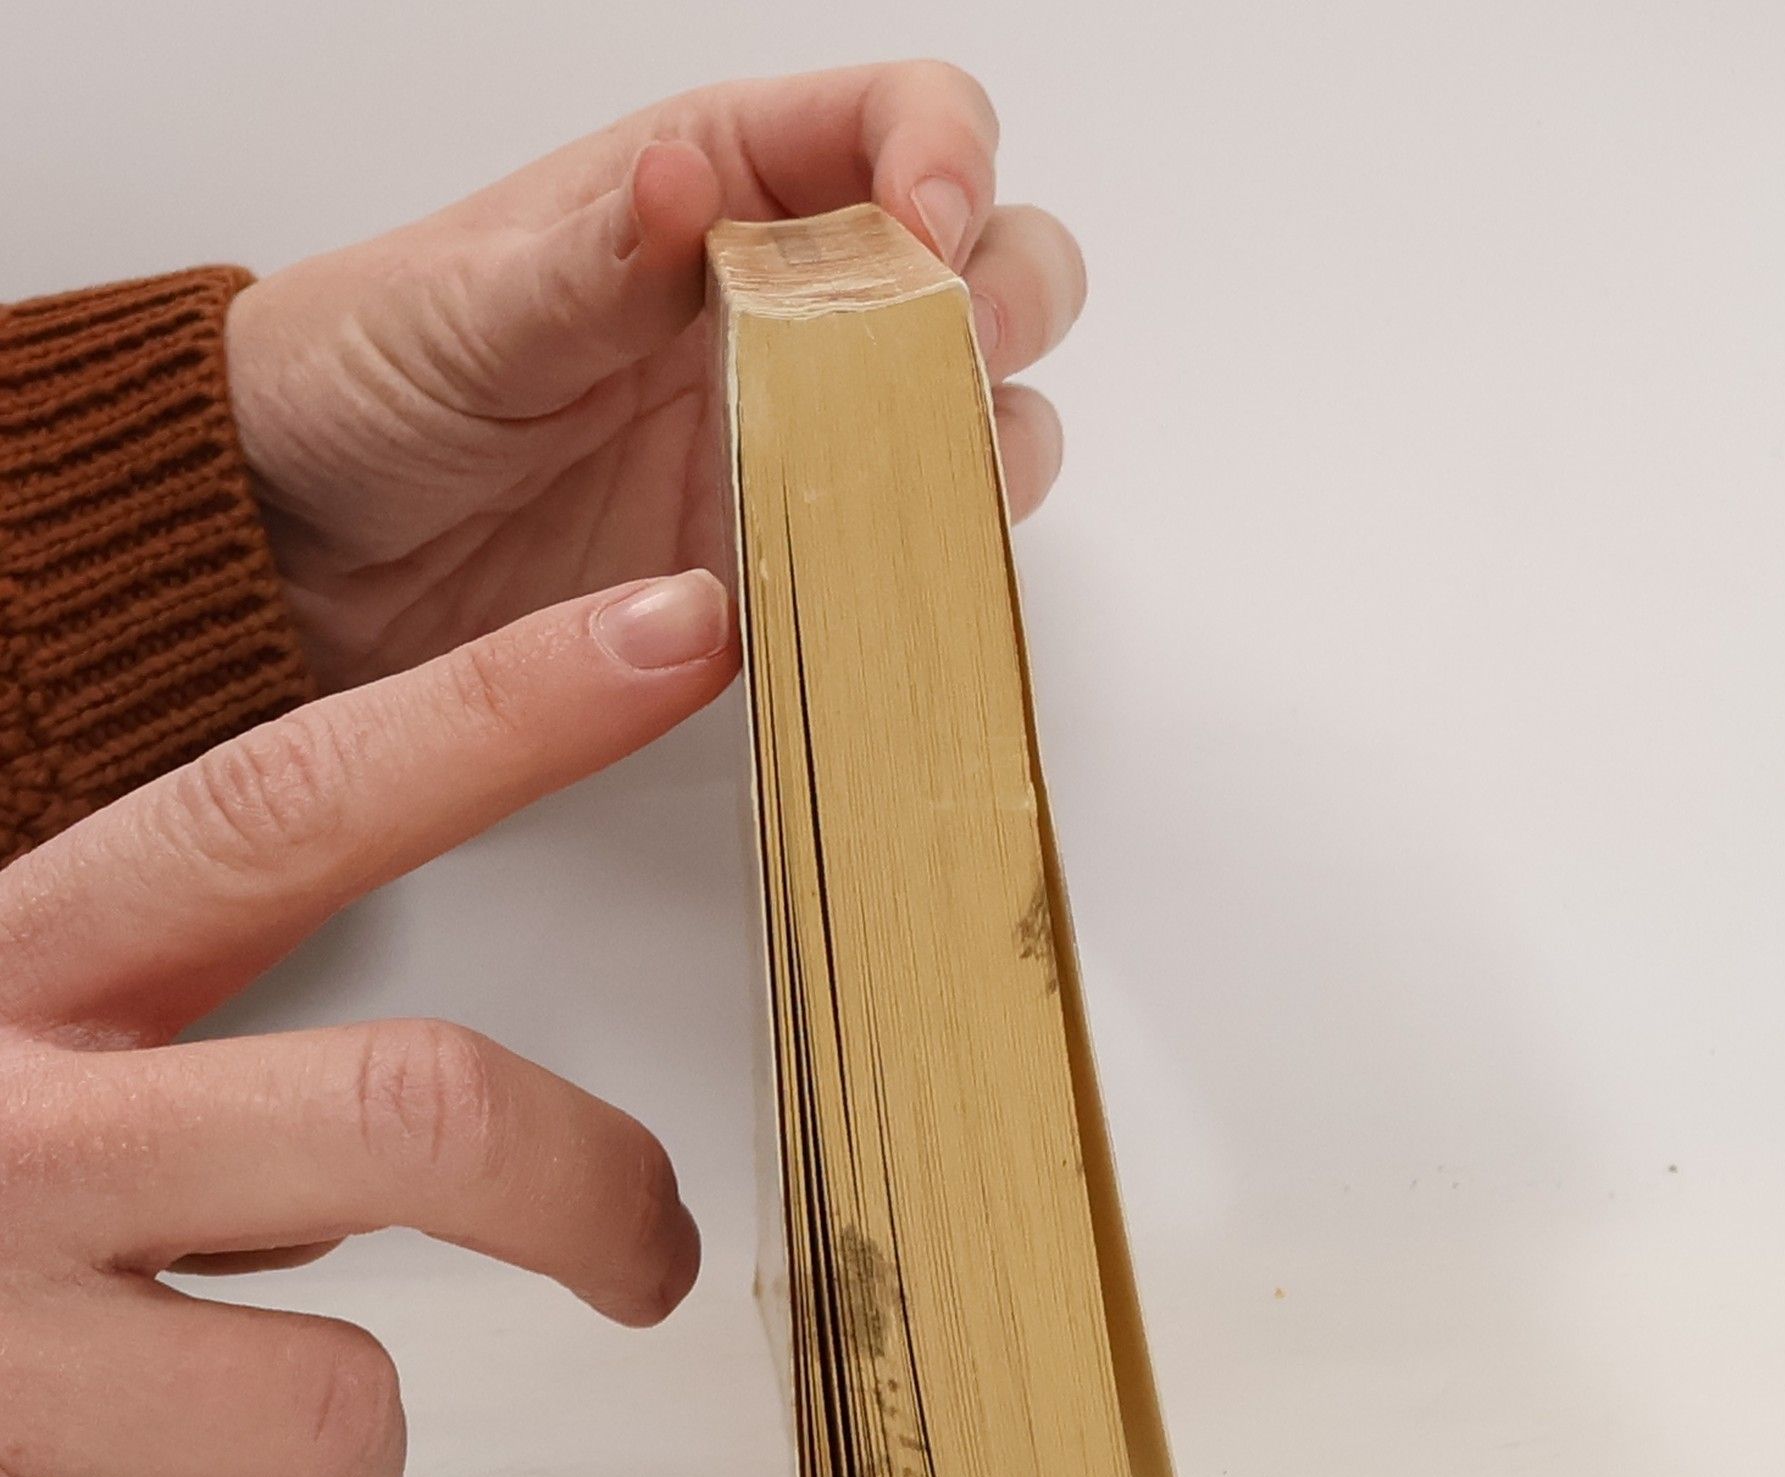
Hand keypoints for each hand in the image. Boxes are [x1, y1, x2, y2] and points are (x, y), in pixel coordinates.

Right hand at [0, 570, 734, 1476]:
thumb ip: (170, 1060)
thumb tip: (412, 1144)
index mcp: (8, 981)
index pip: (287, 806)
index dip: (502, 712)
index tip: (675, 633)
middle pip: (416, 1117)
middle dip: (589, 1193)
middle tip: (646, 1250)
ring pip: (350, 1421)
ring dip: (328, 1463)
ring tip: (183, 1445)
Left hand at [227, 60, 1085, 691]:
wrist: (308, 551)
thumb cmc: (368, 380)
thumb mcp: (464, 306)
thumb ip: (592, 256)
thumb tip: (685, 180)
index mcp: (720, 189)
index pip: (891, 126)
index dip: (944, 157)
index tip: (927, 231)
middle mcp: (787, 309)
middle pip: (987, 263)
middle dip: (1002, 299)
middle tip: (946, 359)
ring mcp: (800, 440)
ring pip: (978, 412)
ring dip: (987, 437)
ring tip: (923, 473)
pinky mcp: (786, 559)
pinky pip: (910, 551)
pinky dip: (933, 559)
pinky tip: (893, 568)